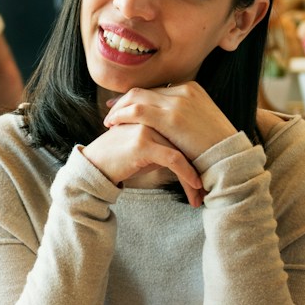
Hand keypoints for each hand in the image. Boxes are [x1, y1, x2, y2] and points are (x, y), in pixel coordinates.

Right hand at [79, 123, 205, 204]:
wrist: (94, 165)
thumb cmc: (122, 158)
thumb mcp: (148, 146)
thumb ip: (167, 142)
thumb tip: (193, 153)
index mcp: (155, 112)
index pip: (185, 130)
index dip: (199, 151)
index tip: (209, 169)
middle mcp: (152, 116)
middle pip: (186, 141)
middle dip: (200, 164)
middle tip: (209, 184)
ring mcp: (147, 128)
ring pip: (183, 151)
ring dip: (195, 174)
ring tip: (203, 192)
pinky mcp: (143, 144)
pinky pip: (173, 159)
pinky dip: (187, 173)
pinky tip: (196, 185)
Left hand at [100, 82, 238, 164]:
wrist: (228, 157)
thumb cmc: (215, 146)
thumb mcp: (202, 122)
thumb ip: (186, 115)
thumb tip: (171, 122)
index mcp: (192, 89)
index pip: (156, 90)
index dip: (138, 98)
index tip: (124, 106)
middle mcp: (184, 90)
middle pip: (144, 90)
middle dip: (124, 100)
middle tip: (111, 110)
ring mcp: (177, 102)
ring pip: (137, 97)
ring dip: (119, 107)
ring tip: (109, 120)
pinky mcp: (170, 117)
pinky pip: (137, 110)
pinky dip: (121, 115)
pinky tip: (112, 122)